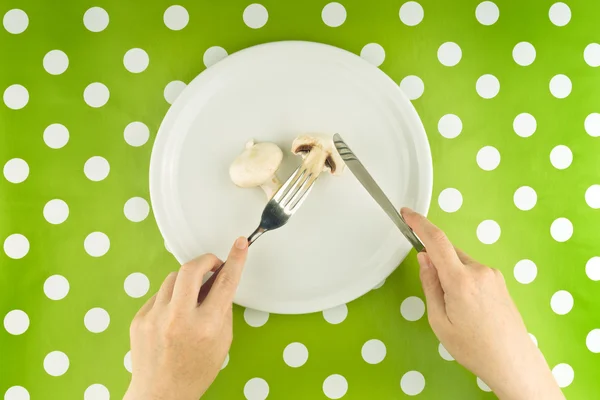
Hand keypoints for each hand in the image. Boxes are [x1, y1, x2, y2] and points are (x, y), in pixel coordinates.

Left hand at [124, 237, 248, 399]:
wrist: (160, 394)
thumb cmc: (195, 371)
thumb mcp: (222, 342)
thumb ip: (222, 309)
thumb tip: (220, 281)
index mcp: (206, 326)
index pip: (225, 283)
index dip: (236, 259)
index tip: (240, 244)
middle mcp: (179, 319)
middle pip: (191, 269)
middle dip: (205, 260)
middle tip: (212, 265)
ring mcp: (155, 318)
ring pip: (173, 278)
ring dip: (187, 282)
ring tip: (191, 299)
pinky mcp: (140, 319)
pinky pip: (159, 295)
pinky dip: (170, 299)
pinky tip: (173, 317)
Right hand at [401, 208, 563, 399]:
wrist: (513, 362)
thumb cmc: (474, 348)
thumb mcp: (439, 320)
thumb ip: (430, 284)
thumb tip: (424, 258)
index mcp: (460, 280)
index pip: (436, 241)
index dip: (419, 223)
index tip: (407, 214)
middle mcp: (479, 271)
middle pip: (448, 253)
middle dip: (436, 264)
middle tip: (438, 296)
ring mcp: (493, 275)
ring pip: (461, 263)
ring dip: (451, 275)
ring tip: (458, 310)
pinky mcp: (500, 281)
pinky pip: (473, 271)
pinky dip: (463, 280)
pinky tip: (469, 308)